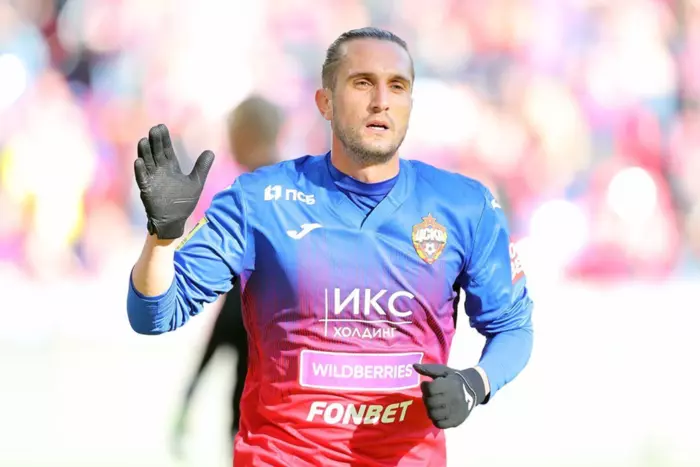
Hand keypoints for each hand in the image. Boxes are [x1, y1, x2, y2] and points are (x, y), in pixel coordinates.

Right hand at [134, 124, 214, 238]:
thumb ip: (202, 167)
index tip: (161, 126)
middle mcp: (160, 171)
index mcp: (171, 168)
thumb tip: (211, 151)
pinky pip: (142, 178)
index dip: (164, 139)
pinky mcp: (146, 189)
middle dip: (155, 142)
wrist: (175, 220)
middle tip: (154, 129)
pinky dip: (140, 170)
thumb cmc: (183, 202)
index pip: (167, 150)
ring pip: (147, 162)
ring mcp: (152, 179)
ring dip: (144, 152)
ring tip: (144, 140)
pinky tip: (138, 161)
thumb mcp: (196, 183)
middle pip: (156, 153)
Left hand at [413, 364, 485, 428]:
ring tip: (433, 404)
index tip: (427, 385)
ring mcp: (455, 411)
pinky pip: (439, 424)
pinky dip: (436, 419)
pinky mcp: (456, 421)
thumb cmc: (454, 379)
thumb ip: (428, 369)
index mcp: (450, 385)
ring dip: (430, 409)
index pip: (430, 389)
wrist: (473, 389)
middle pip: (430, 402)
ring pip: (433, 414)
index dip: (425, 387)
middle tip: (430, 395)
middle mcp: (453, 399)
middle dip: (426, 398)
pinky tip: (438, 412)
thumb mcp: (443, 370)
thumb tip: (414, 366)